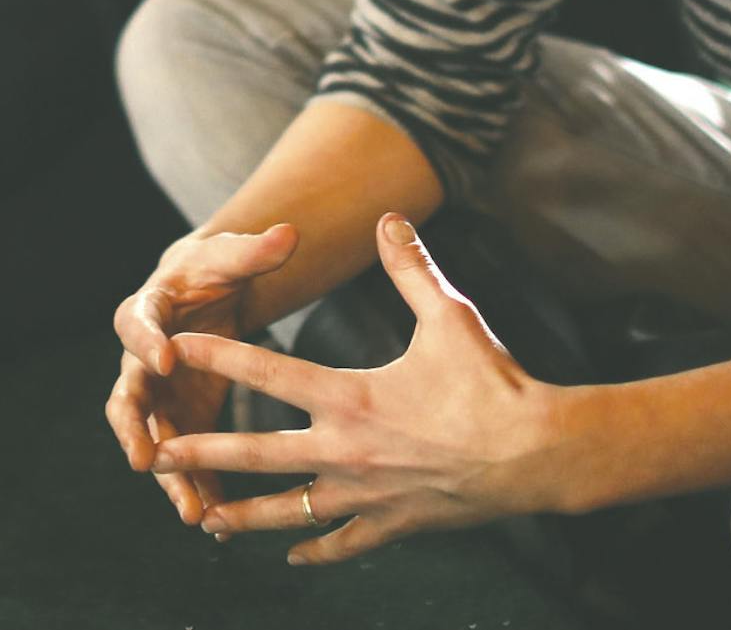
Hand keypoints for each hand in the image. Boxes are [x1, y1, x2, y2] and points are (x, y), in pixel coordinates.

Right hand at [107, 224, 299, 528]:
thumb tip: (289, 233)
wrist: (208, 290)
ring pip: (155, 442)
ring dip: (171, 478)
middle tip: (146, 461)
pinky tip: (221, 522)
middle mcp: (141, 360)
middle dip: (137, 433)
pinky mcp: (182, 418)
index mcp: (147, 311)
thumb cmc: (216, 268)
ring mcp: (158, 397)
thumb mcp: (232, 255)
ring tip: (194, 512)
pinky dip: (200, 486)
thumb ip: (257, 250)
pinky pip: (186, 459)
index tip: (163, 359)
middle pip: (129, 401)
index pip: (138, 326)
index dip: (147, 343)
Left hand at [150, 215, 573, 564]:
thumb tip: (390, 220)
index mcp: (352, 396)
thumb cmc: (489, 381)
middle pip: (258, 454)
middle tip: (158, 452)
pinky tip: (291, 553)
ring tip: (203, 517)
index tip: (178, 348)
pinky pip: (340, 543)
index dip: (220, 357)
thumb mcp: (449, 315)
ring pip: (287, 510)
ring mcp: (365, 494)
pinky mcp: (391, 523)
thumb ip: (411, 268)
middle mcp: (345, 450)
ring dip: (242, 514)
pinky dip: (313, 549)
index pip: (270, 374)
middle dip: (204, 452)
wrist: (529, 452)